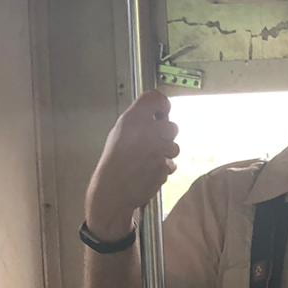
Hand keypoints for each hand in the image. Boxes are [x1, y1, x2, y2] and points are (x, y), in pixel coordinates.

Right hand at [84, 88, 177, 237]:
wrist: (113, 189)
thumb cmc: (114, 161)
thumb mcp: (120, 132)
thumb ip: (138, 121)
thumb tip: (157, 115)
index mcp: (133, 118)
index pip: (157, 98)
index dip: (163, 106)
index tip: (161, 113)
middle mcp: (147, 131)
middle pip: (172, 126)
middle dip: (166, 136)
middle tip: (153, 143)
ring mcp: (157, 149)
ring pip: (175, 147)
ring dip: (166, 154)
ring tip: (148, 160)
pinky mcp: (164, 167)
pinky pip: (171, 165)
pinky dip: (163, 169)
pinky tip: (149, 171)